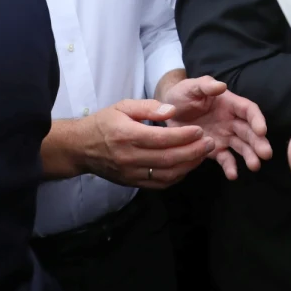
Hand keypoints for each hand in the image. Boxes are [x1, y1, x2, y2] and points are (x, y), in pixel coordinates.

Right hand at [82, 99, 212, 188]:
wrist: (81, 148)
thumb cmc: (103, 123)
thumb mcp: (122, 106)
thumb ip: (148, 107)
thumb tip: (171, 111)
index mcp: (127, 135)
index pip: (162, 139)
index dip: (184, 136)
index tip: (200, 130)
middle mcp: (129, 157)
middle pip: (168, 159)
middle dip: (193, 152)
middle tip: (210, 143)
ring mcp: (131, 173)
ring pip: (166, 175)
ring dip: (189, 166)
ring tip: (203, 154)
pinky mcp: (132, 183)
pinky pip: (160, 184)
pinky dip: (177, 177)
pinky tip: (188, 166)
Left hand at [164, 76, 272, 179]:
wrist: (166, 113)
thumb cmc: (181, 95)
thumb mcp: (191, 87)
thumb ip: (205, 85)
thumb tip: (221, 86)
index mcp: (229, 104)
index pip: (248, 110)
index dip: (257, 120)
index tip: (262, 131)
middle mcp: (231, 121)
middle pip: (249, 131)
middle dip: (259, 142)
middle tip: (265, 154)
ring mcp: (224, 137)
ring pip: (242, 146)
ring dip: (250, 156)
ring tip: (255, 166)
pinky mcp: (215, 150)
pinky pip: (225, 159)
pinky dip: (230, 167)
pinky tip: (232, 175)